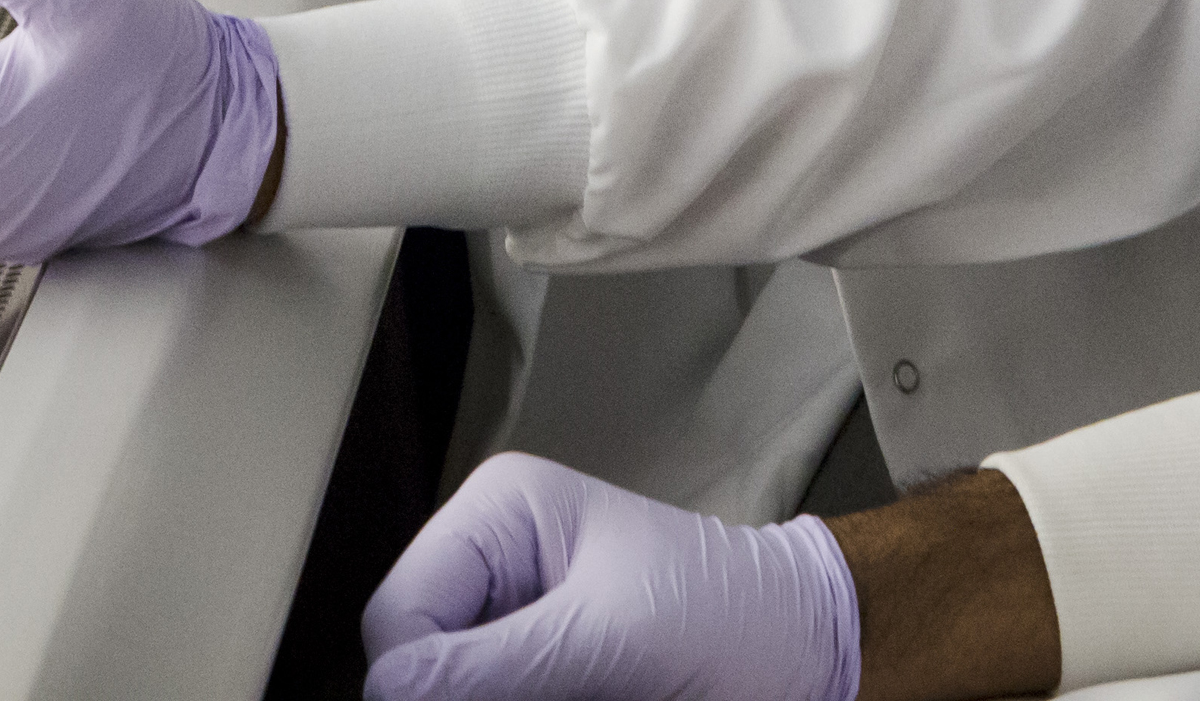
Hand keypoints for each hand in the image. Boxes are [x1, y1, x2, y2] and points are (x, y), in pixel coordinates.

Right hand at [361, 457, 857, 700]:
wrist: (806, 653)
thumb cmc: (732, 614)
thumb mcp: (605, 636)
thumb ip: (492, 666)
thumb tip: (393, 689)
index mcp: (500, 516)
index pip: (399, 613)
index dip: (410, 678)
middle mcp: (496, 569)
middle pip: (417, 660)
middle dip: (459, 695)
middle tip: (546, 692)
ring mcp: (516, 630)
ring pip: (452, 691)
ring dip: (495, 698)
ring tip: (584, 690)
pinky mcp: (541, 676)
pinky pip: (494, 696)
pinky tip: (584, 698)